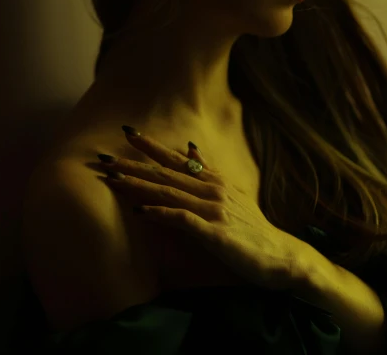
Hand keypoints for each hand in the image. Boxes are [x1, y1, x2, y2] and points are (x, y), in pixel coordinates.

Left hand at [97, 127, 305, 291]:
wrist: (280, 255)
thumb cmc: (252, 227)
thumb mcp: (231, 192)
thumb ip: (209, 170)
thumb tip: (190, 147)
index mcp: (213, 179)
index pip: (175, 158)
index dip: (151, 146)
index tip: (128, 133)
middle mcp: (211, 189)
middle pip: (166, 172)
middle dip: (134, 164)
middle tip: (106, 156)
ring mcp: (213, 209)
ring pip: (169, 192)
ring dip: (140, 185)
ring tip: (114, 179)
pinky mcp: (214, 232)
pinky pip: (182, 219)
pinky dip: (161, 213)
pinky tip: (141, 212)